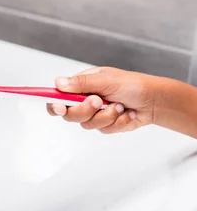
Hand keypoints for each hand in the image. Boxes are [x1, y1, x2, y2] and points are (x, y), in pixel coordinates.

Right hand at [46, 67, 161, 133]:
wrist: (155, 100)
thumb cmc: (132, 84)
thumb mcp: (106, 80)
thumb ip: (81, 83)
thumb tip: (58, 83)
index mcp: (80, 86)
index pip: (57, 96)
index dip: (54, 103)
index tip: (60, 107)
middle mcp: (84, 100)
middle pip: (69, 114)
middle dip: (86, 110)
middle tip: (99, 101)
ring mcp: (94, 113)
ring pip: (87, 124)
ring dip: (106, 116)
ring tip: (120, 106)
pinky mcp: (105, 125)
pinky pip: (103, 130)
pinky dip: (117, 122)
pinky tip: (127, 113)